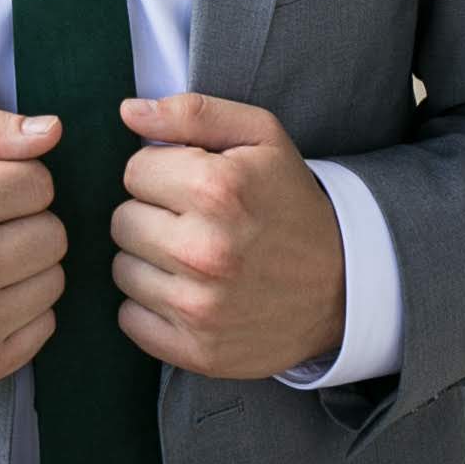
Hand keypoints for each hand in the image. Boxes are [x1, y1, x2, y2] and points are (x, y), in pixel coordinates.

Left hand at [111, 92, 345, 380]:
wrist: (342, 284)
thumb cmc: (291, 200)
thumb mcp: (260, 136)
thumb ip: (191, 112)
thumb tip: (127, 112)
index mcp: (216, 189)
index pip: (133, 172)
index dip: (161, 173)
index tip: (191, 185)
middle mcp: (204, 251)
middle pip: (122, 221)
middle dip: (151, 215)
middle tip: (192, 222)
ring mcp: (199, 308)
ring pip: (122, 269)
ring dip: (149, 261)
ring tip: (192, 256)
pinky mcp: (196, 352)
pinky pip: (130, 318)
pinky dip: (150, 306)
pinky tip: (186, 292)